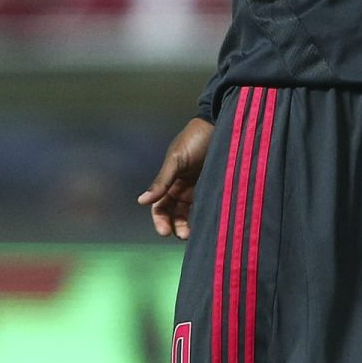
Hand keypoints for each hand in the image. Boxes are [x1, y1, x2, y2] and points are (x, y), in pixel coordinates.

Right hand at [138, 118, 214, 238]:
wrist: (219, 126)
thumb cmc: (195, 140)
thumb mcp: (176, 160)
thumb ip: (161, 181)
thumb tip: (141, 201)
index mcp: (169, 181)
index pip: (160, 207)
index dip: (160, 220)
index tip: (165, 232)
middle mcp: (182, 187)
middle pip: (174, 214)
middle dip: (176, 226)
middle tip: (183, 236)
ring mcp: (198, 188)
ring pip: (190, 213)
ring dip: (190, 225)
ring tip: (195, 235)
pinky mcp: (214, 188)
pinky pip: (207, 207)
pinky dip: (205, 217)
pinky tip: (207, 226)